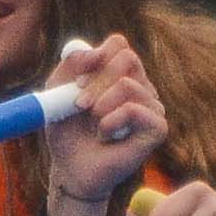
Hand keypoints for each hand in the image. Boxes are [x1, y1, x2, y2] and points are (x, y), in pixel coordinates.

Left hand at [42, 36, 163, 215]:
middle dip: (96, 81)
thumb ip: (70, 64)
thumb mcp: (57, 91)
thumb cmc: (67, 132)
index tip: (77, 81)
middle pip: (127, 58)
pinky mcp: (158, 128)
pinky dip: (111, 122)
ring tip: (93, 125)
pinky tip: (106, 136)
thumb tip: (95, 52)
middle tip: (79, 105)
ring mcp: (152, 106)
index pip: (118, 44)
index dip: (96, 56)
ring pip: (129, 84)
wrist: (72, 170)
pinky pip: (135, 109)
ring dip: (100, 105)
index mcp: (119, 73)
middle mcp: (140, 86)